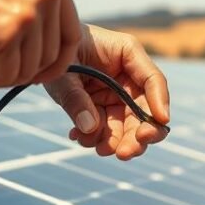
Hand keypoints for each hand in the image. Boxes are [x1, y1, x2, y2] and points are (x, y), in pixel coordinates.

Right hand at [0, 0, 79, 87]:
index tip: (38, 73)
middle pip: (51, 55)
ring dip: (3, 75)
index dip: (57, 61)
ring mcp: (30, 13)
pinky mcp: (6, 33)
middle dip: (25, 71)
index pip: (71, 32)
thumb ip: (34, 2)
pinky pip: (6, 74)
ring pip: (29, 69)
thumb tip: (44, 49)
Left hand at [45, 25, 169, 159]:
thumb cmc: (56, 50)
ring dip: (113, 143)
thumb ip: (75, 98)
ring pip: (128, 127)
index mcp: (127, 53)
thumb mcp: (61, 72)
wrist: (44, 52)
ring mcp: (118, 95)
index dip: (159, 101)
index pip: (152, 79)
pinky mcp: (105, 110)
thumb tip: (91, 128)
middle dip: (136, 136)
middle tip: (124, 153)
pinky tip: (76, 136)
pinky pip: (107, 131)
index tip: (161, 122)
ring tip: (94, 146)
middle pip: (145, 111)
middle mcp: (129, 77)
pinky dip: (94, 138)